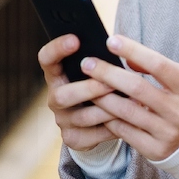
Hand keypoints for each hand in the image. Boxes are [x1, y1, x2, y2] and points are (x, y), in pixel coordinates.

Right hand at [38, 34, 120, 151]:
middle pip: (62, 95)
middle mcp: (55, 97)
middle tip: (110, 84)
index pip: (47, 59)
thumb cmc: (100, 86)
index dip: (57, 49)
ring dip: (108, 109)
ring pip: (83, 117)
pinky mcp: (74, 138)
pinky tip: (131, 120)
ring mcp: (63, 120)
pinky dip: (115, 127)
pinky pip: (95, 134)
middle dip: (89, 89)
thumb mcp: (96, 72)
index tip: (75, 39)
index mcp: (57, 75)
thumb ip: (101, 62)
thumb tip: (120, 45)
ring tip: (131, 102)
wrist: (96, 122)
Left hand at [80, 35, 178, 160]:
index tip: (111, 41)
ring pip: (126, 111)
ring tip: (87, 85)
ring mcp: (167, 133)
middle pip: (137, 88)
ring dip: (102, 96)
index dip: (134, 51)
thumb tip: (127, 56)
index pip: (159, 65)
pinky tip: (98, 108)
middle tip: (87, 63)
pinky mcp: (155, 150)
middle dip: (108, 73)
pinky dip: (108, 117)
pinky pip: (124, 131)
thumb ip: (158, 67)